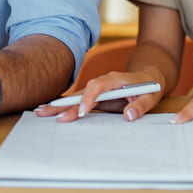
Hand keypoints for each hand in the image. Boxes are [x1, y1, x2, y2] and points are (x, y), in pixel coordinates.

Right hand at [35, 69, 162, 122]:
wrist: (150, 76)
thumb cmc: (150, 87)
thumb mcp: (151, 96)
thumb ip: (141, 106)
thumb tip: (129, 116)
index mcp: (116, 80)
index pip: (98, 86)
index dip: (88, 98)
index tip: (82, 112)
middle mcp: (104, 82)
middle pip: (81, 91)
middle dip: (64, 102)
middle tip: (46, 111)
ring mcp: (99, 89)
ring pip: (77, 96)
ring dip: (60, 104)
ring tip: (41, 112)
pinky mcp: (96, 96)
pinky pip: (79, 100)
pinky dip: (66, 106)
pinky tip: (51, 110)